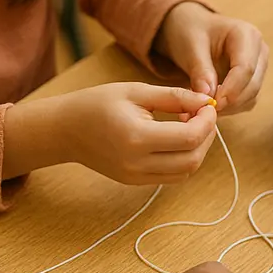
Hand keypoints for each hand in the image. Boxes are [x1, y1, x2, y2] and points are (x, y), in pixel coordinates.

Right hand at [2, 82, 216, 183]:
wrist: (64, 130)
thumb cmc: (97, 104)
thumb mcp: (136, 91)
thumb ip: (174, 97)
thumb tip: (206, 101)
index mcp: (136, 137)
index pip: (189, 137)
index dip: (207, 122)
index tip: (207, 106)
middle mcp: (137, 163)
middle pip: (193, 158)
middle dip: (207, 136)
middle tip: (203, 116)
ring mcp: (136, 176)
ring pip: (186, 171)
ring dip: (198, 149)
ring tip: (191, 126)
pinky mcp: (135, 181)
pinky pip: (172, 176)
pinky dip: (184, 159)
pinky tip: (178, 139)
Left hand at [155, 1, 269, 113]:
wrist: (191, 29)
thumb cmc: (190, 31)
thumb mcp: (190, 46)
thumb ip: (200, 70)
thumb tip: (208, 96)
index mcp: (246, 35)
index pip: (246, 68)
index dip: (231, 90)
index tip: (213, 104)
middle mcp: (259, 51)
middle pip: (253, 85)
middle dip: (230, 101)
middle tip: (205, 109)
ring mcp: (259, 67)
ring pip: (252, 96)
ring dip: (230, 107)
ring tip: (204, 106)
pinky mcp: (253, 81)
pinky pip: (246, 101)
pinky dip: (230, 108)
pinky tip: (212, 104)